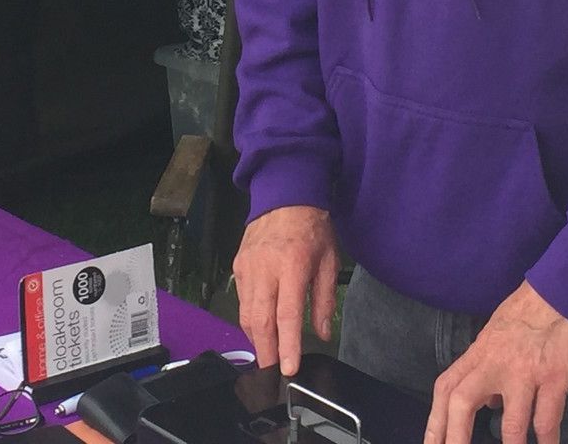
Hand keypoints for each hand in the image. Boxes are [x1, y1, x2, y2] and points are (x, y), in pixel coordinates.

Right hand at [232, 204, 339, 375]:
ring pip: (246, 313)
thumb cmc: (311, 227)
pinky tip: (260, 326)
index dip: (288, 345)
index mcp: (291, 266)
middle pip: (259, 320)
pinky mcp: (238, 264)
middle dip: (266, 351)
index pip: (287, 315)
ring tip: (268, 354)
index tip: (289, 368)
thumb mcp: (329, 261)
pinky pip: (241, 299)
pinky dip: (249, 318)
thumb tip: (321, 333)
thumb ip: (324, 300)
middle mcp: (265, 267)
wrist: (285, 193)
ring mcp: (247, 266)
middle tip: (273, 372)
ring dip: (256, 338)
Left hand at [424, 281, 567, 443]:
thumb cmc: (530, 311)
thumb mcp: (498, 334)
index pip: (447, 386)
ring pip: (509, 421)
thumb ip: (488, 366)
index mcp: (480, 352)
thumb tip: (487, 403)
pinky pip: (547, 419)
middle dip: (455, 436)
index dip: (435, 419)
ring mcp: (525, 372)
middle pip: (462, 402)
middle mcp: (496, 363)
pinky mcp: (555, 378)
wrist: (562, 291)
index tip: (432, 443)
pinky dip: (548, 440)